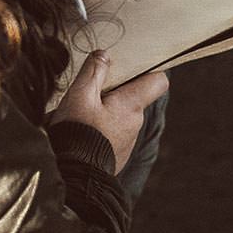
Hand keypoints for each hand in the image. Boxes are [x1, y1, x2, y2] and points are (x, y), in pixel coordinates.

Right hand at [51, 51, 168, 173]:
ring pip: (122, 116)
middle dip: (116, 91)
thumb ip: (93, 72)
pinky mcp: (117, 155)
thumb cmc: (77, 134)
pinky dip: (102, 129)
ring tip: (82, 113)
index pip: (158, 82)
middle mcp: (136, 123)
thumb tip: (104, 55)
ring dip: (106, 111)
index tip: (131, 66)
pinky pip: (114, 134)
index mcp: (132, 105)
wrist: (74, 177)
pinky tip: (82, 131)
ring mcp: (128, 141)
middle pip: (134, 98)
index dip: (148, 70)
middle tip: (92, 89)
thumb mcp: (80, 96)